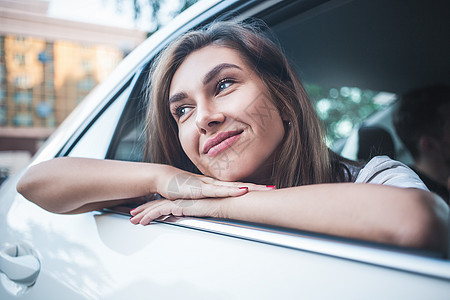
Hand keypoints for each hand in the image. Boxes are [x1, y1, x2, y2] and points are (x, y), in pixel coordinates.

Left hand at [129, 197, 228, 224]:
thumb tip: (199, 217)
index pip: (166, 203)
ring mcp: (178, 200)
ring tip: (133, 220)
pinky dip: (149, 216)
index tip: (146, 212)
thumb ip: (200, 212)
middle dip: (144, 209)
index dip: (155, 207)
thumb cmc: (221, 205)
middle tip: (134, 215)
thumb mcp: (208, 209)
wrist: (225, 201)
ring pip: (155, 207)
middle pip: (157, 204)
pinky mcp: (178, 204)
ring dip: (143, 214)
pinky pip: (159, 211)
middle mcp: (179, 198)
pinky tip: (142, 221)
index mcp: (185, 198)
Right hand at [155, 165, 273, 199]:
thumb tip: (218, 209)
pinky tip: (242, 191)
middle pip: (241, 186)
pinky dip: (231, 191)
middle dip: (258, 188)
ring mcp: (209, 185)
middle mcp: (216, 184)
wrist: (164, 179)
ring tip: (265, 189)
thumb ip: (207, 201)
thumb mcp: (197, 197)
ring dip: (250, 188)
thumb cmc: (181, 188)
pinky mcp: (201, 189)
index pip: (239, 187)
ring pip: (233, 187)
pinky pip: (219, 190)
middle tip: (274, 189)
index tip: (269, 190)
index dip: (254, 188)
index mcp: (217, 187)